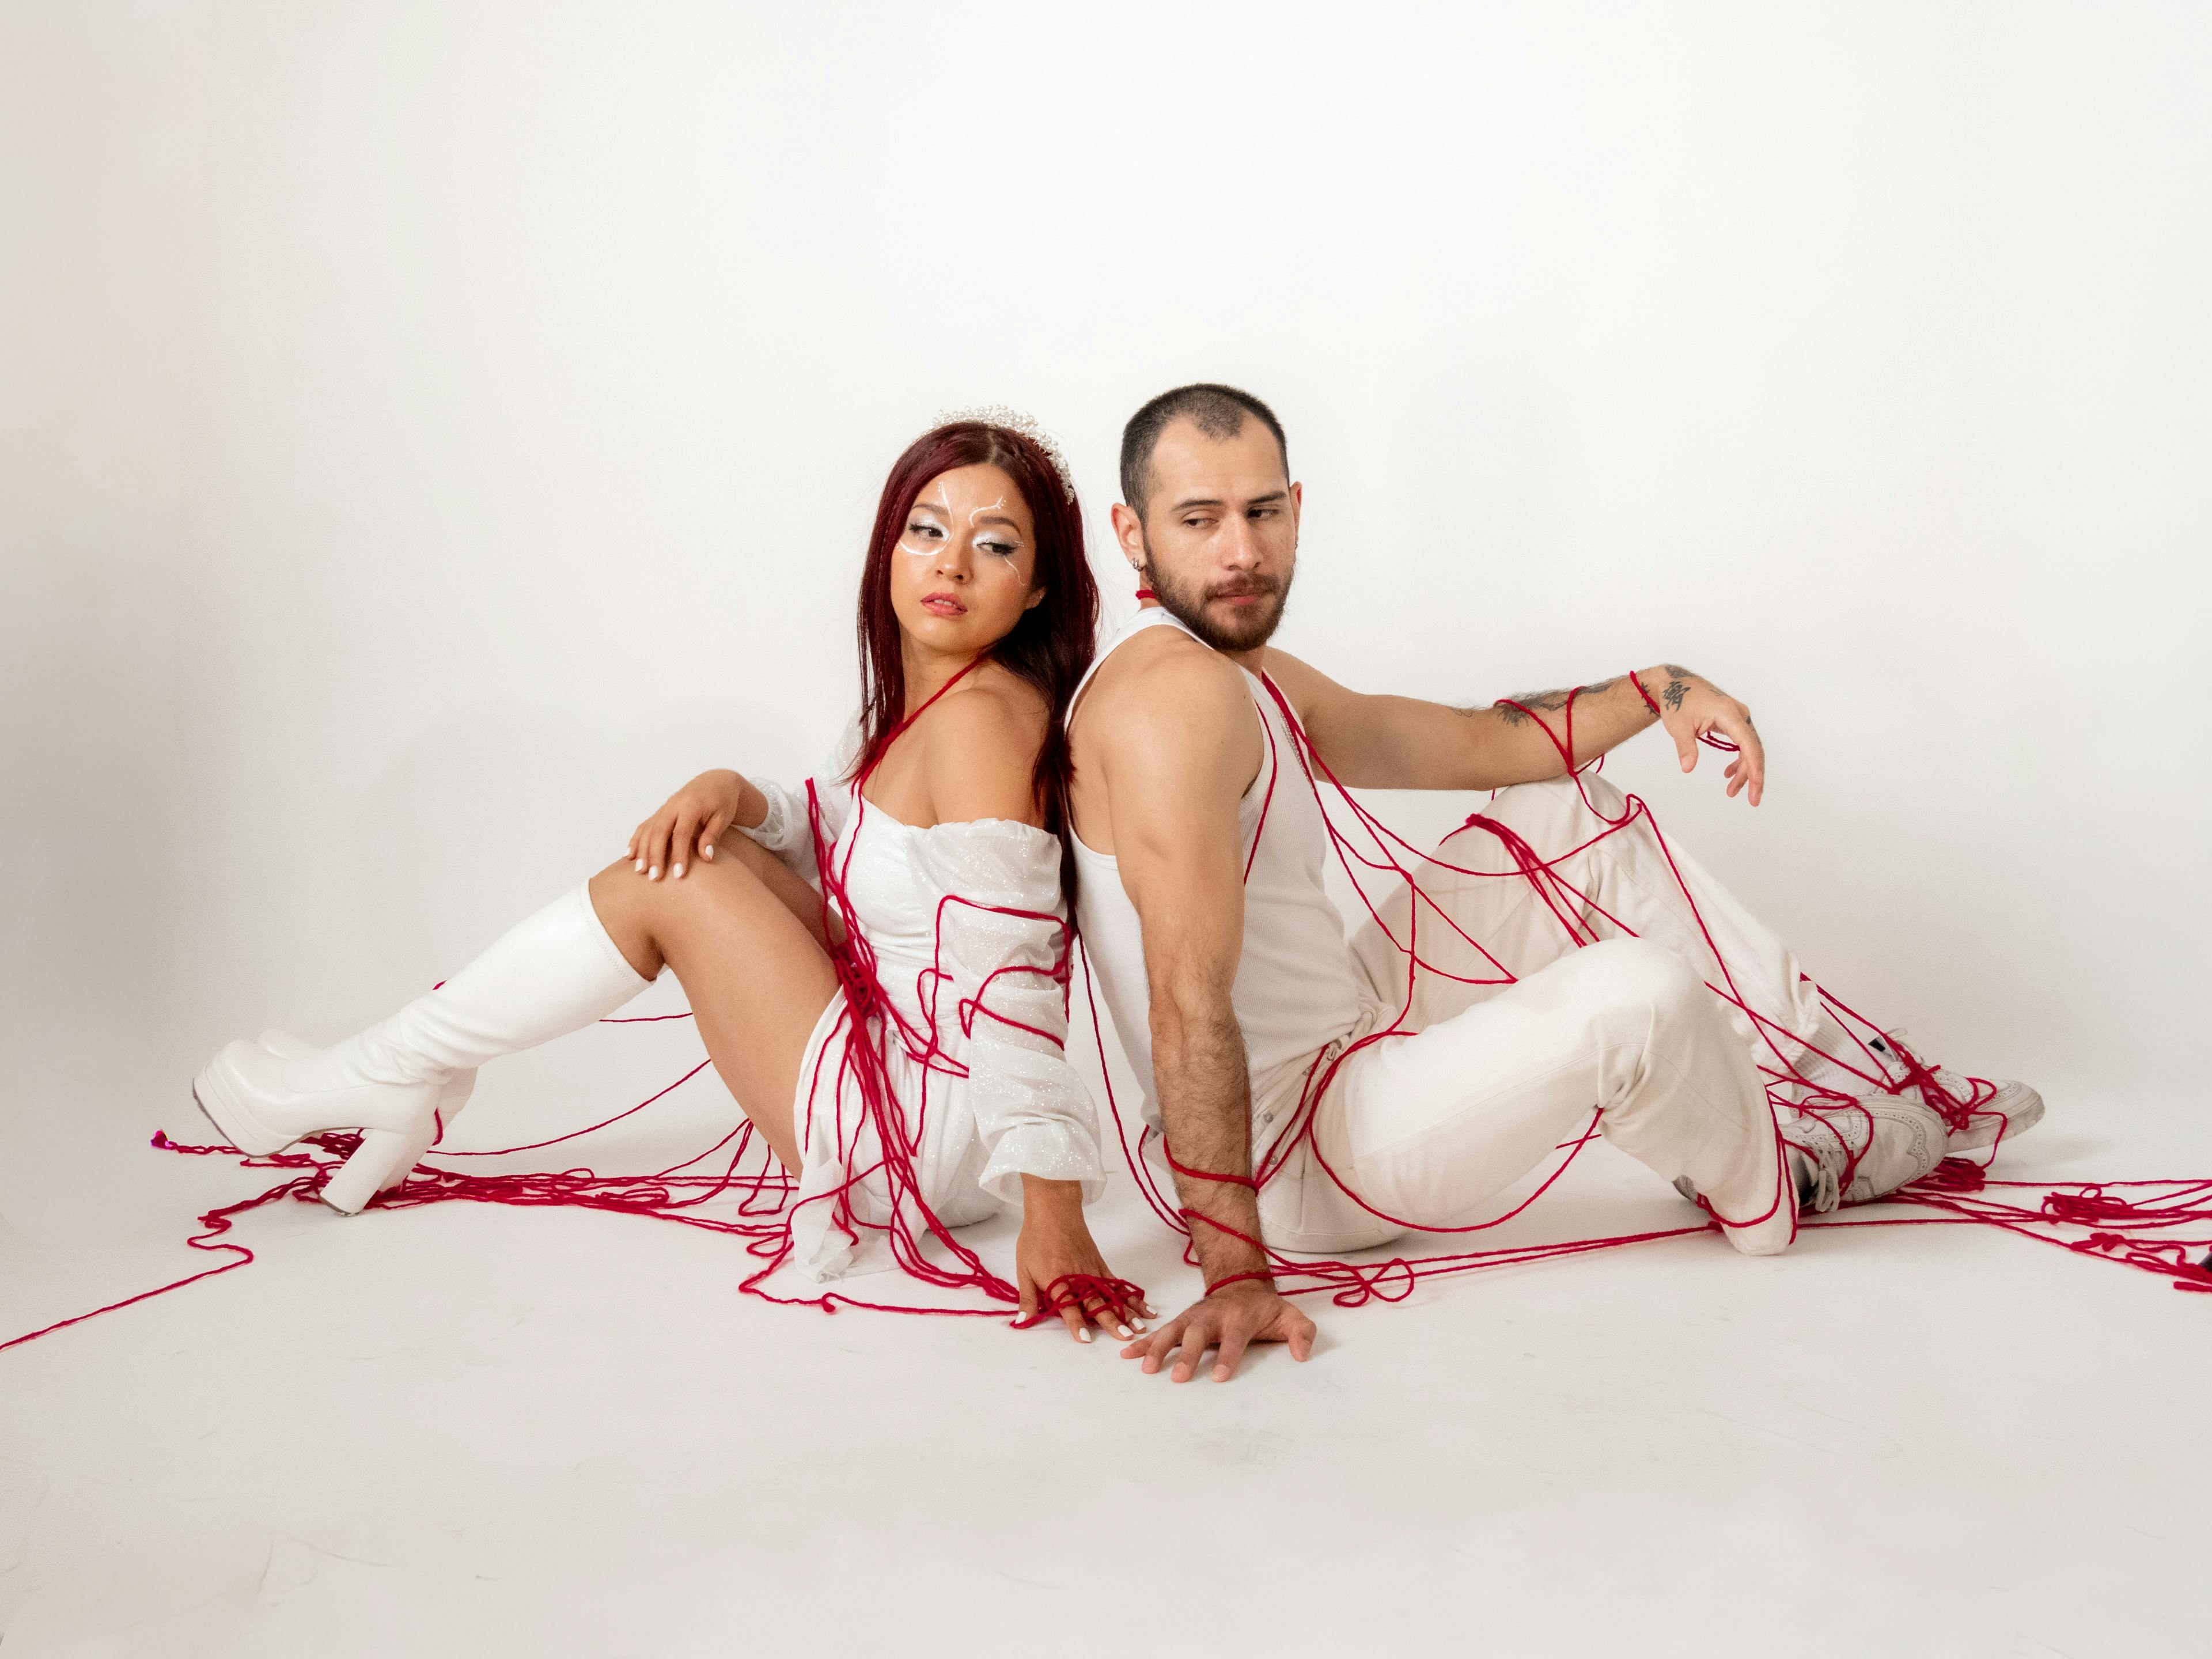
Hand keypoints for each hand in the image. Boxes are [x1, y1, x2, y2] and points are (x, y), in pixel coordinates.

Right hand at [627, 769, 747, 880]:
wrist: (716, 781)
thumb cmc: (723, 801)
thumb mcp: (723, 817)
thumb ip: (712, 836)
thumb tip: (706, 858)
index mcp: (691, 805)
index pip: (681, 833)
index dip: (679, 855)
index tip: (679, 875)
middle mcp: (674, 805)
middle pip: (659, 832)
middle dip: (655, 855)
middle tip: (655, 877)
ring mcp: (665, 807)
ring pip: (648, 829)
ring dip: (642, 850)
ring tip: (640, 871)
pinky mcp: (661, 811)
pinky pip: (645, 825)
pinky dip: (636, 840)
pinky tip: (629, 856)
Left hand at [1013, 1184, 1153, 1342]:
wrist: (1054, 1211)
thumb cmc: (1036, 1240)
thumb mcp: (1024, 1270)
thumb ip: (1027, 1298)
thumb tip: (1022, 1322)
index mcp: (1057, 1280)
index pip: (1067, 1305)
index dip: (1075, 1322)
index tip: (1085, 1338)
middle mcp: (1078, 1278)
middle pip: (1096, 1302)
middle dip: (1111, 1321)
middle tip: (1125, 1337)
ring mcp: (1093, 1272)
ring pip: (1112, 1295)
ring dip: (1127, 1312)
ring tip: (1141, 1327)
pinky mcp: (1101, 1266)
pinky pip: (1118, 1285)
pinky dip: (1131, 1297)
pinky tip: (1144, 1308)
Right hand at [1119, 1278, 1315, 1382]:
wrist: (1242, 1284)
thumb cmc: (1266, 1309)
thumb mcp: (1290, 1317)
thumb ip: (1301, 1334)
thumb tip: (1302, 1355)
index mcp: (1240, 1317)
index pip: (1234, 1338)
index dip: (1228, 1356)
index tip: (1221, 1378)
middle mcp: (1213, 1315)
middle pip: (1198, 1334)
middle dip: (1188, 1355)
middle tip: (1178, 1378)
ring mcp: (1194, 1317)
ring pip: (1173, 1331)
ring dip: (1158, 1348)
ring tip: (1146, 1368)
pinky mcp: (1181, 1321)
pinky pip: (1159, 1332)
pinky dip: (1143, 1342)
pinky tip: (1127, 1355)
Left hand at [1649, 665, 1764, 804]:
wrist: (1676, 684)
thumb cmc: (1677, 701)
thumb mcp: (1678, 725)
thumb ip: (1685, 746)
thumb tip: (1688, 767)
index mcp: (1729, 714)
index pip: (1748, 744)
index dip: (1754, 767)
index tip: (1756, 786)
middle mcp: (1739, 715)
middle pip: (1753, 749)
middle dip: (1753, 776)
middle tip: (1752, 800)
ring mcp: (1738, 718)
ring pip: (1748, 749)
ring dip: (1743, 771)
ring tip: (1732, 791)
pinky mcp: (1733, 722)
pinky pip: (1742, 744)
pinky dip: (1738, 760)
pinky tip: (1729, 774)